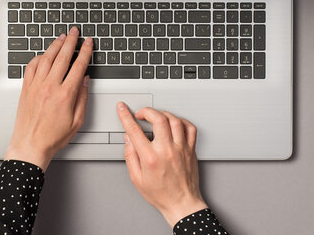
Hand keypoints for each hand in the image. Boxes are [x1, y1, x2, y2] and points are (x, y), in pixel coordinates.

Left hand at [4, 27, 92, 170]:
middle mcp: (50, 87)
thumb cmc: (53, 137)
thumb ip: (83, 98)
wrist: (30, 145)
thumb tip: (85, 81)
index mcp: (65, 95)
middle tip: (75, 32)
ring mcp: (36, 86)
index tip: (88, 43)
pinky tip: (44, 54)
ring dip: (55, 45)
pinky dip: (38, 57)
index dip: (85, 52)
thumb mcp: (77, 121)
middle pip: (63, 57)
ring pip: (46, 58)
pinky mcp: (26, 88)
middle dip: (71, 42)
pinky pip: (31, 67)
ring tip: (62, 37)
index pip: (78, 66)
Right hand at [117, 103, 207, 226]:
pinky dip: (181, 121)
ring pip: (174, 120)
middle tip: (141, 114)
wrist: (182, 204)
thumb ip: (130, 156)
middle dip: (147, 111)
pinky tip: (174, 124)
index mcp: (151, 158)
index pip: (135, 130)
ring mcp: (181, 149)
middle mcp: (167, 150)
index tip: (122, 108)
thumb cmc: (161, 194)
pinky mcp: (191, 150)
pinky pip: (190, 128)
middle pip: (158, 118)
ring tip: (156, 117)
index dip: (126, 116)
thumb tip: (128, 139)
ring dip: (163, 114)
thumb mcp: (137, 178)